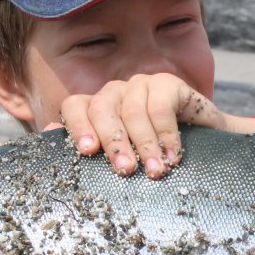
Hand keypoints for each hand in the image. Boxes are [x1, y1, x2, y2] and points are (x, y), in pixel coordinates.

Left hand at [60, 73, 227, 178]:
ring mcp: (141, 85)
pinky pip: (161, 106)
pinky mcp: (168, 83)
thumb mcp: (124, 158)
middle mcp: (115, 93)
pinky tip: (173, 156)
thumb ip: (91, 147)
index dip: (77, 126)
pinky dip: (166, 135)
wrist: (207, 147)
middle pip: (102, 108)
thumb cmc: (157, 157)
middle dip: (113, 142)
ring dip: (144, 145)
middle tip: (125, 170)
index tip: (88, 151)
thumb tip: (47, 132)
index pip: (75, 106)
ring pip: (132, 111)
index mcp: (97, 109)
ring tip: (154, 172)